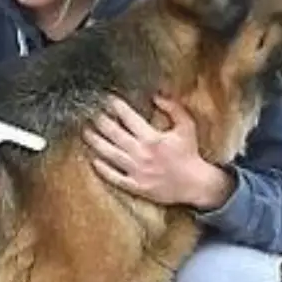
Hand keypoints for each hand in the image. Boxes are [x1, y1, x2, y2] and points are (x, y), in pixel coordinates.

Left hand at [83, 94, 232, 208]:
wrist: (196, 184)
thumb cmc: (190, 153)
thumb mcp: (187, 126)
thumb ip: (173, 108)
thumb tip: (156, 95)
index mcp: (152, 137)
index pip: (128, 117)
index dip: (116, 106)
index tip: (106, 99)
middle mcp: (141, 153)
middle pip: (113, 134)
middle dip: (100, 121)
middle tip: (89, 113)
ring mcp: (136, 170)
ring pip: (109, 154)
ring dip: (95, 142)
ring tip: (85, 132)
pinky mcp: (135, 185)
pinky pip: (114, 177)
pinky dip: (103, 169)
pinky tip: (93, 160)